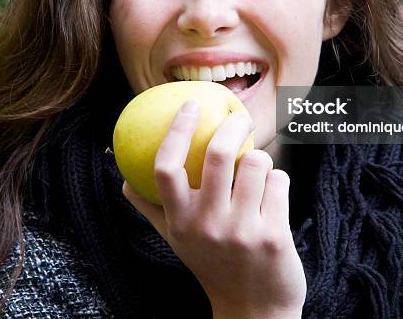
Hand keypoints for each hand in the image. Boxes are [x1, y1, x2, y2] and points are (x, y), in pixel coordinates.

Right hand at [121, 99, 306, 318]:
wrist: (253, 311)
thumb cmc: (212, 264)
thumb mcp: (176, 240)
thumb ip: (150, 208)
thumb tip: (123, 180)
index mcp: (179, 221)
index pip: (166, 167)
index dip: (177, 130)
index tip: (190, 104)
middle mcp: (207, 225)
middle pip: (218, 153)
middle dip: (233, 123)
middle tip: (239, 116)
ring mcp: (242, 231)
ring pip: (255, 161)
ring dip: (259, 158)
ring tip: (256, 170)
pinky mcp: (274, 235)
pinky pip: (279, 181)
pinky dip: (277, 181)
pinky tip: (273, 197)